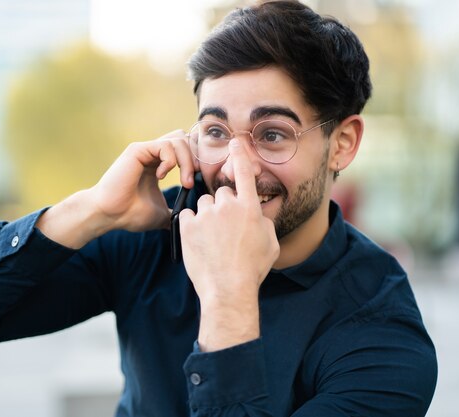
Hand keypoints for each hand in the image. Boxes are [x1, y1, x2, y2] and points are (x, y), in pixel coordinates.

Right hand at [37, 130, 195, 248]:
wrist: (110, 215)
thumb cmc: (130, 214)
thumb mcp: (161, 214)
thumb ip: (174, 212)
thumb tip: (186, 222)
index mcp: (159, 164)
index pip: (187, 148)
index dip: (198, 161)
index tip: (200, 182)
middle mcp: (152, 154)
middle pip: (186, 139)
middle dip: (197, 158)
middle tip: (193, 180)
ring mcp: (145, 150)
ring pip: (179, 139)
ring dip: (187, 161)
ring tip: (185, 182)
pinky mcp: (138, 149)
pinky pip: (165, 145)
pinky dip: (171, 161)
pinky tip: (161, 177)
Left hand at [179, 139, 279, 350]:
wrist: (228, 289)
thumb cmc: (252, 269)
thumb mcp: (270, 243)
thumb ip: (263, 221)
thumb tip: (257, 212)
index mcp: (249, 208)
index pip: (244, 173)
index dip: (240, 155)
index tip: (235, 142)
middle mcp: (228, 206)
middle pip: (220, 193)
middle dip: (221, 206)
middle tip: (223, 229)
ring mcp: (206, 214)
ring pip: (202, 204)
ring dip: (205, 215)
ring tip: (211, 239)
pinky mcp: (188, 225)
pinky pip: (188, 215)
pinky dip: (191, 225)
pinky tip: (198, 242)